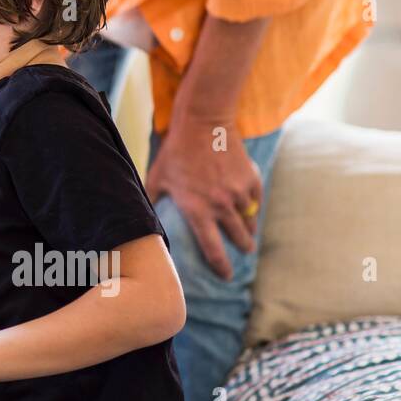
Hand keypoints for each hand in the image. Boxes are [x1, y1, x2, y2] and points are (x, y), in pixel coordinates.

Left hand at [145, 115, 261, 280]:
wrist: (204, 123)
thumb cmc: (175, 152)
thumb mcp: (157, 178)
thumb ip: (153, 201)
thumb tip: (144, 217)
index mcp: (197, 210)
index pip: (212, 249)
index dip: (221, 266)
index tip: (226, 276)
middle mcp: (221, 206)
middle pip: (237, 238)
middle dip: (241, 248)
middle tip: (243, 253)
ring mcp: (240, 194)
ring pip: (249, 221)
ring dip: (248, 229)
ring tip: (247, 233)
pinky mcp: (252, 180)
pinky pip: (256, 201)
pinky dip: (253, 206)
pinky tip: (250, 208)